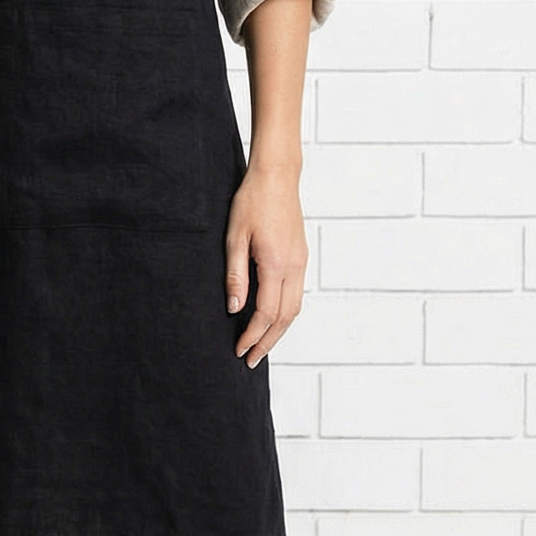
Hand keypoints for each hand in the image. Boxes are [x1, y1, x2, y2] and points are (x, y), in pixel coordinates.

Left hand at [224, 164, 307, 366]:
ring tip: (260, 345)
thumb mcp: (234, 237)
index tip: (239, 350)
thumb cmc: (251, 202)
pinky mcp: (301, 256)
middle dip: (267, 342)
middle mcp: (294, 266)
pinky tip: (271, 317)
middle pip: (285, 318)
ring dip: (278, 330)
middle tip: (250, 359)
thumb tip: (235, 309)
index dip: (252, 336)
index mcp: (276, 264)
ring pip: (294, 308)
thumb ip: (235, 275)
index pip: (266, 313)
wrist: (277, 176)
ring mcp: (301, 262)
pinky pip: (297, 294)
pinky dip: (285, 313)